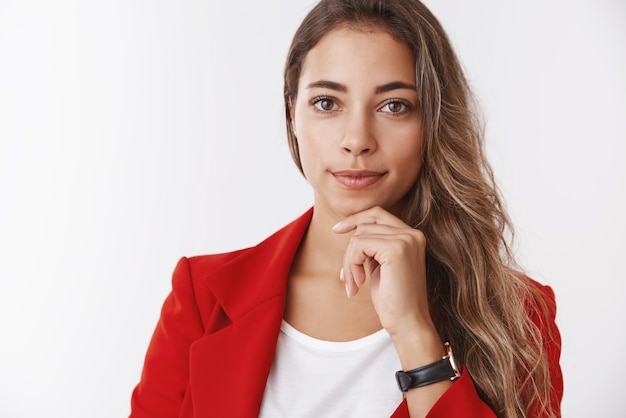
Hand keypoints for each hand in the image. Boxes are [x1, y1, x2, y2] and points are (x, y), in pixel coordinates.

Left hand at [332, 206, 433, 336]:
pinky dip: (351, 264)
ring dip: (349, 262)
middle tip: (346, 276)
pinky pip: (358, 245)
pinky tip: (359, 284)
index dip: (355, 219)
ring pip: (359, 236)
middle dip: (350, 250)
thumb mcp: (381, 266)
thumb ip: (373, 246)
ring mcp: (406, 240)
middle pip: (365, 224)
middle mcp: (412, 234)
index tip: (337, 230)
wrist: (408, 324)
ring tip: (354, 284)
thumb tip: (350, 229)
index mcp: (412, 236)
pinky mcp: (396, 249)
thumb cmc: (393, 300)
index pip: (377, 214)